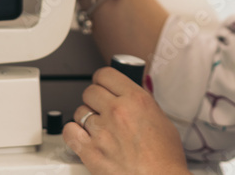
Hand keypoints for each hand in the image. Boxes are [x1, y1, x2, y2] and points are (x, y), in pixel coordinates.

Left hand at [63, 67, 188, 174]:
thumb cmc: (165, 159)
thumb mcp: (162, 120)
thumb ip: (143, 103)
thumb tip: (130, 94)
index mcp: (136, 100)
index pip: (106, 74)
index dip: (102, 80)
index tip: (102, 85)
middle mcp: (117, 111)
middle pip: (90, 91)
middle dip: (94, 99)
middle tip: (100, 108)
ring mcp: (102, 131)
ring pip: (79, 111)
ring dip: (86, 118)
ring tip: (97, 128)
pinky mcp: (90, 151)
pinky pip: (69, 131)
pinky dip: (73, 132)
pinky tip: (82, 136)